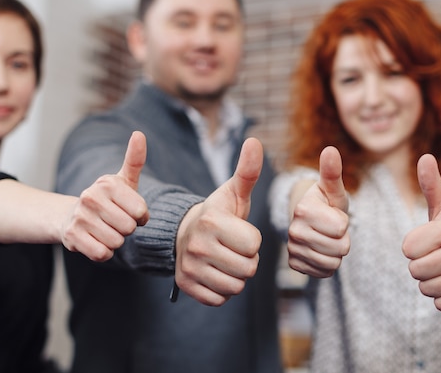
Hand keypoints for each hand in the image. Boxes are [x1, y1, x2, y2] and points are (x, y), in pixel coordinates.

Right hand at [62, 131, 149, 260]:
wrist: (72, 217)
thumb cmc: (108, 200)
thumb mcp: (123, 180)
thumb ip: (135, 159)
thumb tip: (139, 133)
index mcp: (108, 183)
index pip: (140, 212)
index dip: (140, 217)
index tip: (131, 211)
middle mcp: (91, 197)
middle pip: (129, 228)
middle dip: (127, 229)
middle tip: (116, 222)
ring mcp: (80, 217)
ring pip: (117, 242)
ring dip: (116, 241)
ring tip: (105, 229)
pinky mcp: (72, 237)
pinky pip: (102, 254)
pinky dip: (104, 252)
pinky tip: (97, 240)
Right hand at [175, 137, 263, 305]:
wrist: (185, 233)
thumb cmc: (218, 213)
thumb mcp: (233, 192)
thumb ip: (247, 171)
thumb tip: (255, 140)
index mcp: (211, 221)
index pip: (254, 245)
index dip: (252, 240)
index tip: (239, 232)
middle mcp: (197, 245)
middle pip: (248, 269)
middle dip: (247, 260)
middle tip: (233, 248)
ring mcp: (189, 268)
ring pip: (236, 287)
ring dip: (237, 276)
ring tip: (226, 259)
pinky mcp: (186, 286)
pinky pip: (220, 299)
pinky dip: (222, 290)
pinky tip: (215, 272)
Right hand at [287, 146, 349, 276]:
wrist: (312, 220)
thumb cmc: (327, 202)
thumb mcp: (333, 189)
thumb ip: (332, 172)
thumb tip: (330, 150)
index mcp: (303, 209)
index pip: (341, 228)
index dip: (344, 222)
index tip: (334, 214)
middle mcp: (294, 231)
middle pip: (340, 248)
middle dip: (343, 239)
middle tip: (332, 229)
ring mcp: (292, 249)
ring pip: (333, 262)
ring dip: (336, 252)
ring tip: (328, 239)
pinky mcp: (295, 265)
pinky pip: (324, 272)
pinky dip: (328, 264)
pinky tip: (321, 251)